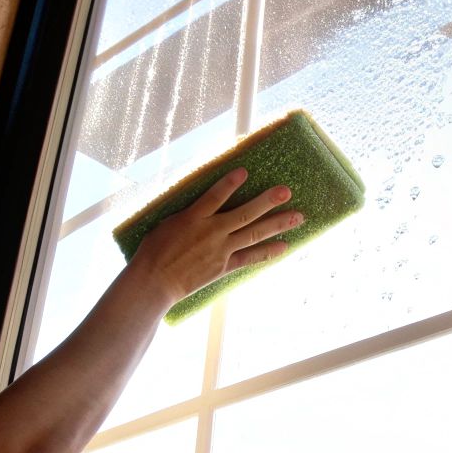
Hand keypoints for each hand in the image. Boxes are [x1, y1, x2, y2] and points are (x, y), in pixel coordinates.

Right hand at [126, 167, 303, 307]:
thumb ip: (187, 212)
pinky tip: (284, 247)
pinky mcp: (223, 266)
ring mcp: (220, 249)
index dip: (230, 182)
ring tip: (298, 216)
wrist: (155, 282)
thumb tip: (200, 203)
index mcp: (193, 217)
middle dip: (268, 201)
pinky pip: (250, 258)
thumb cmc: (153, 251)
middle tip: (287, 191)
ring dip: (278, 224)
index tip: (245, 171)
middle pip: (245, 213)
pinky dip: (267, 252)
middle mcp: (211, 231)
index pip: (215, 195)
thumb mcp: (165, 223)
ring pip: (254, 234)